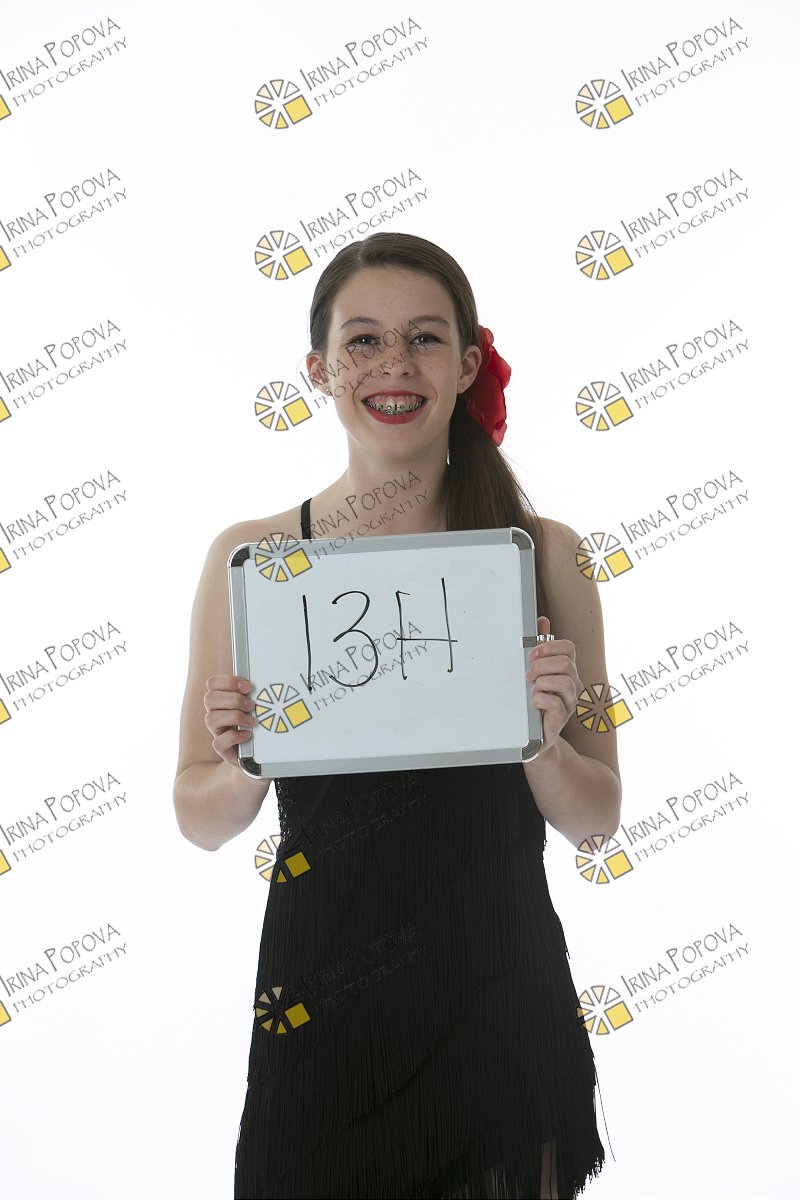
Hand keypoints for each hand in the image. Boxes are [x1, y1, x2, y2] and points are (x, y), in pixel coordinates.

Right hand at [204, 674, 256, 767]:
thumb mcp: (258, 708)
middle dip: (233, 699)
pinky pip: (218, 742)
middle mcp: (216, 714)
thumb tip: (269, 682)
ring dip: (234, 717)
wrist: (257, 756)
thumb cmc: (257, 727)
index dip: (228, 681)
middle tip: (251, 705)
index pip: (213, 683)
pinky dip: (233, 737)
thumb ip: (256, 695)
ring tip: (252, 721)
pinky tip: (247, 735)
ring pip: (211, 719)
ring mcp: (217, 732)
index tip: (248, 686)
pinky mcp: (222, 749)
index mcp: (222, 699)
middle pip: (209, 699)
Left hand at [525, 616, 581, 752]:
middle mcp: (573, 683)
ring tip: (532, 689)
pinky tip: (533, 702)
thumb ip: (540, 646)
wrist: (533, 733)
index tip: (531, 654)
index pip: (568, 648)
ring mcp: (569, 701)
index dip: (549, 647)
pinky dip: (541, 699)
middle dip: (542, 665)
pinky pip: (556, 703)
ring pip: (565, 682)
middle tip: (528, 674)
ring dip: (542, 682)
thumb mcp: (535, 670)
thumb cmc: (535, 699)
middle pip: (566, 663)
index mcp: (567, 669)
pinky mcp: (562, 717)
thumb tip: (542, 621)